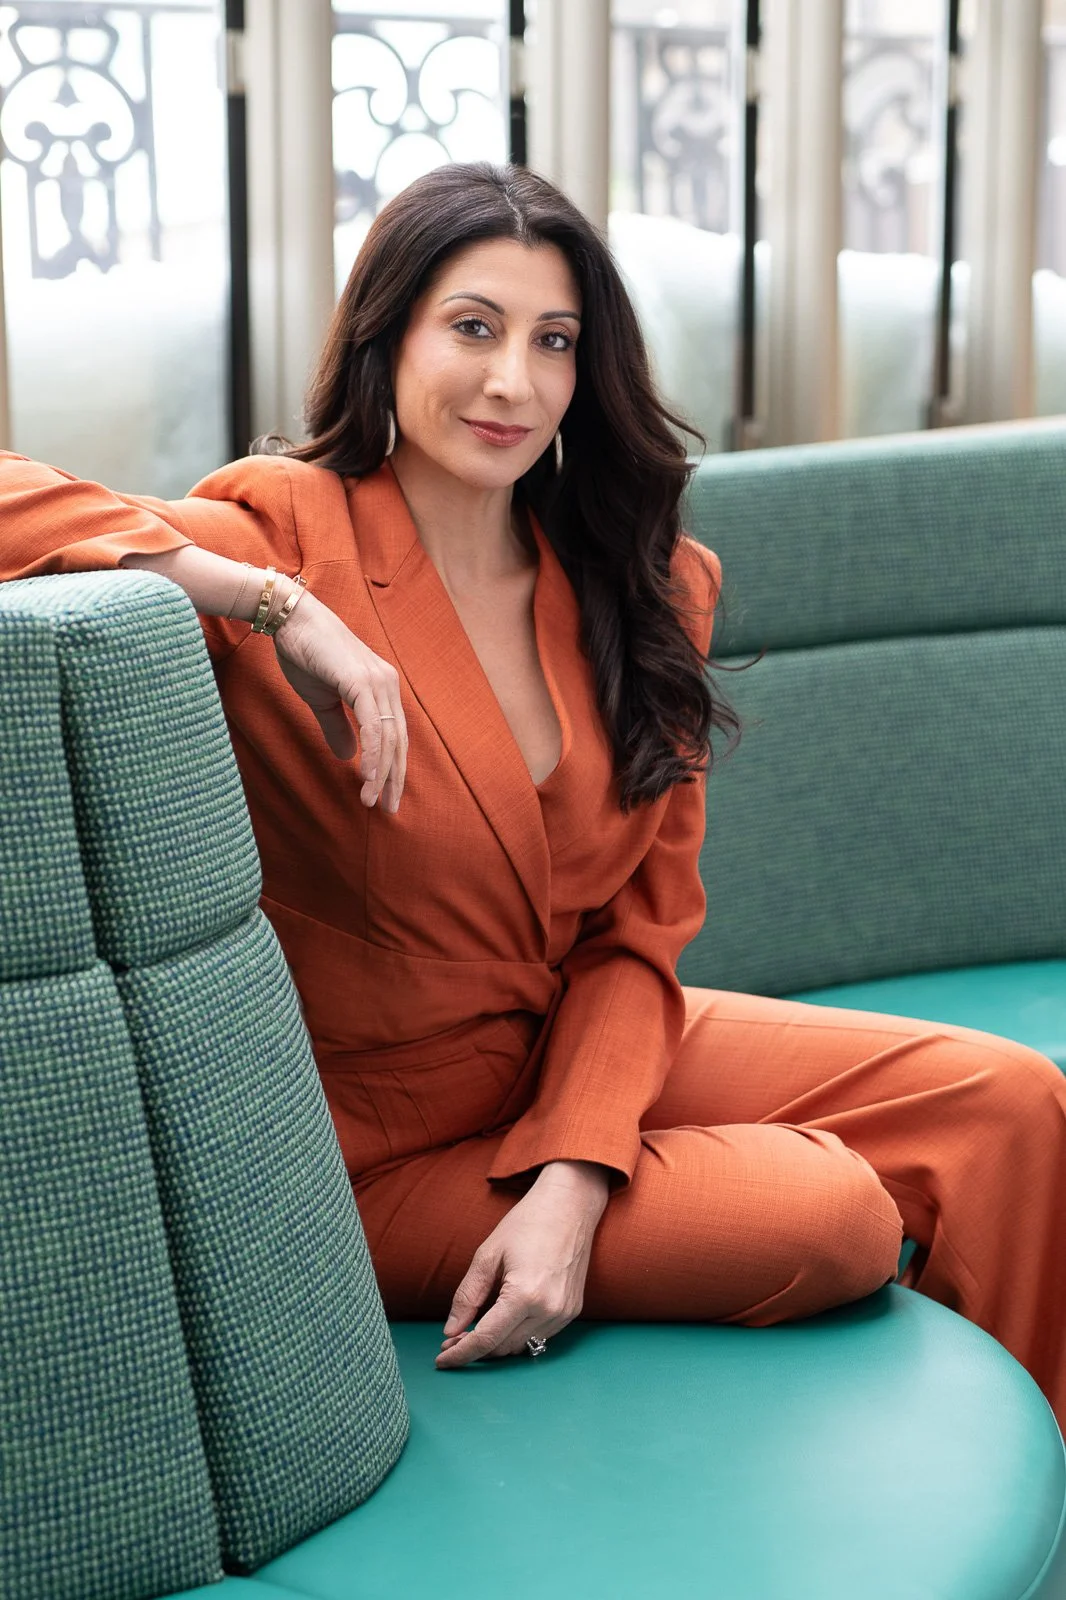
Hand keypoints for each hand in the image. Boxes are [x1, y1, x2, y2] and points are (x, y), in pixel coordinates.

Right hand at [272, 590, 407, 811]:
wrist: (290, 620)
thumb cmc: (305, 654)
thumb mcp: (322, 699)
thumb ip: (338, 727)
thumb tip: (347, 757)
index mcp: (382, 688)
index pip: (395, 736)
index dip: (392, 767)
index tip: (386, 796)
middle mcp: (387, 685)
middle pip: (399, 741)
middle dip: (395, 779)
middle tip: (388, 809)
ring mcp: (378, 682)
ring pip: (388, 738)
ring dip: (382, 774)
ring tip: (373, 801)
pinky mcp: (362, 682)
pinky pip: (373, 727)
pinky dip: (373, 755)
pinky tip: (368, 778)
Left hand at [435, 1160, 610, 1368]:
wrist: (570, 1205)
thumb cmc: (527, 1222)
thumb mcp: (488, 1254)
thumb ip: (468, 1296)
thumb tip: (451, 1330)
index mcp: (525, 1295)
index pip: (486, 1339)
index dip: (460, 1353)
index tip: (440, 1360)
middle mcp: (548, 1310)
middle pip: (502, 1348)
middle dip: (474, 1348)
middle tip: (451, 1338)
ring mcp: (564, 1313)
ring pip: (521, 1346)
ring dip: (496, 1343)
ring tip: (474, 1328)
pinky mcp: (573, 1310)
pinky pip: (539, 1335)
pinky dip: (517, 1334)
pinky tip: (503, 1319)